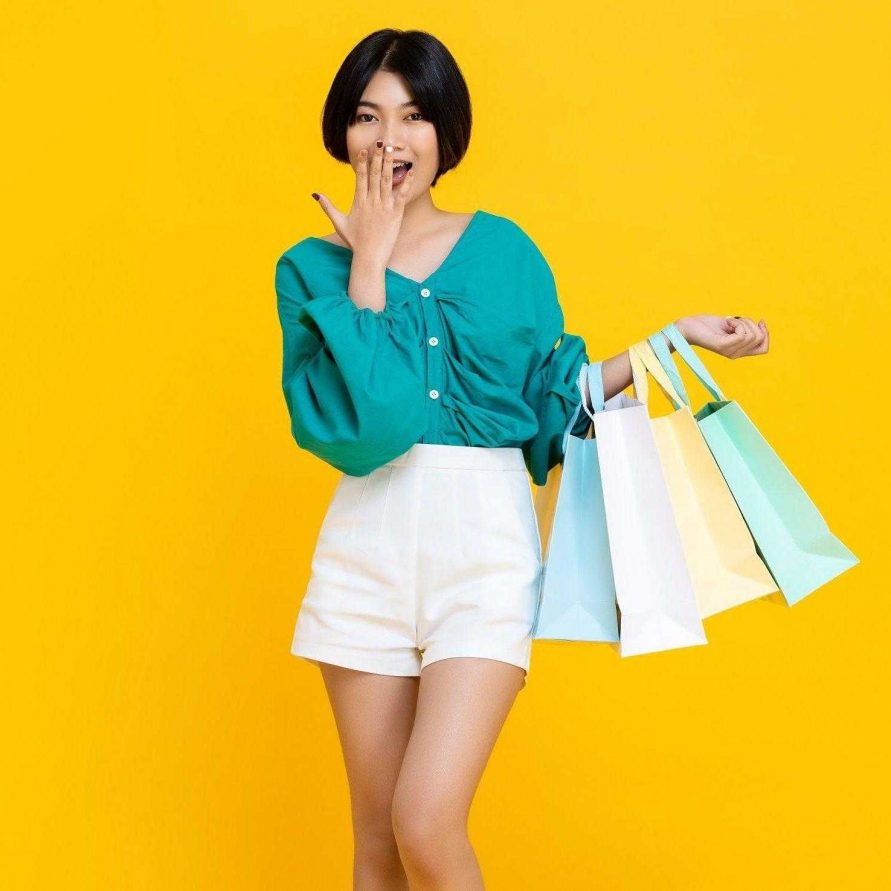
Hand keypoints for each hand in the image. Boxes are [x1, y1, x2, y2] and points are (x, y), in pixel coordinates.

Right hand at [312, 141, 413, 264]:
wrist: (369, 257)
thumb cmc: (355, 241)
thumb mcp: (339, 222)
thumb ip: (327, 206)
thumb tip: (315, 194)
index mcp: (358, 202)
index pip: (360, 177)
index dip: (362, 162)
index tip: (364, 149)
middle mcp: (371, 201)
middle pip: (374, 174)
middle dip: (377, 157)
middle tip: (381, 142)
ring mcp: (384, 207)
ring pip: (387, 180)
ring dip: (389, 163)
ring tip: (392, 149)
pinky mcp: (395, 214)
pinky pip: (401, 194)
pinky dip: (406, 182)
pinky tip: (410, 171)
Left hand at [677, 314, 768, 357]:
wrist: (687, 327)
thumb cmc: (707, 325)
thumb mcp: (731, 326)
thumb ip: (745, 329)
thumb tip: (762, 324)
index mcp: (738, 351)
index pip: (764, 349)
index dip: (766, 334)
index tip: (759, 322)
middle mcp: (735, 354)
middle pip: (759, 338)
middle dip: (751, 323)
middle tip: (734, 321)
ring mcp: (729, 351)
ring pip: (751, 335)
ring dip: (742, 322)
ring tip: (727, 322)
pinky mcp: (722, 346)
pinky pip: (741, 334)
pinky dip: (736, 323)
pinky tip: (725, 322)